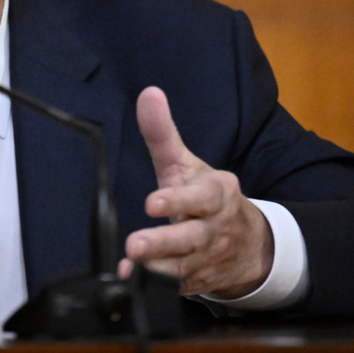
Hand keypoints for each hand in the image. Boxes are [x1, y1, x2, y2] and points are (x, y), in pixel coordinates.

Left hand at [118, 87, 272, 298]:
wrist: (249, 244)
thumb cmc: (206, 197)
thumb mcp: (186, 164)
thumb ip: (162, 133)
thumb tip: (149, 93)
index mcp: (216, 194)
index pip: (200, 198)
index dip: (178, 201)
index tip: (153, 203)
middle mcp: (214, 228)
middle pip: (191, 237)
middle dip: (164, 242)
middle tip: (136, 245)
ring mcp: (206, 257)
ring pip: (183, 266)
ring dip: (156, 268)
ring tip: (131, 264)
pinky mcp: (197, 280)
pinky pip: (177, 286)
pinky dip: (155, 286)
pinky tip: (131, 281)